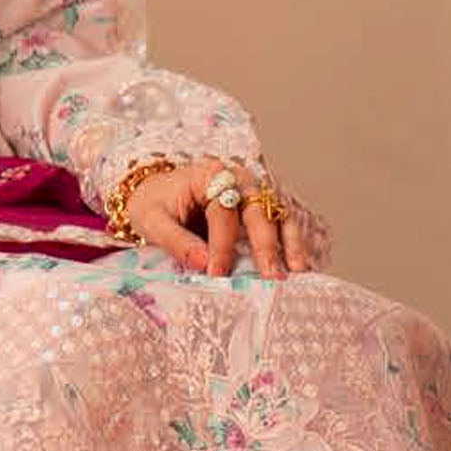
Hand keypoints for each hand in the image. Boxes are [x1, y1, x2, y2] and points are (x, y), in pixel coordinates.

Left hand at [121, 155, 313, 278]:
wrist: (153, 192)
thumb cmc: (153, 203)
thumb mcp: (151, 220)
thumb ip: (176, 241)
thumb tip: (203, 264)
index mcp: (208, 174)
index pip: (222, 211)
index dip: (222, 244)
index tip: (218, 273)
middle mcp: (237, 178)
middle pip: (258, 209)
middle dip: (265, 245)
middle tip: (270, 276)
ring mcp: (251, 192)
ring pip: (277, 214)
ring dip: (289, 242)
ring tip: (297, 270)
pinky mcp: (258, 207)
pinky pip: (280, 222)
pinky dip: (291, 242)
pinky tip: (298, 264)